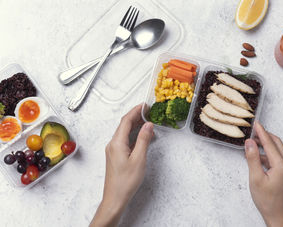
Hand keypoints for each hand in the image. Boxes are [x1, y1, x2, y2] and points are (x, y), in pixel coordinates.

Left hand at [91, 104, 153, 226]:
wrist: (115, 197)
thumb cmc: (126, 182)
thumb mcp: (139, 159)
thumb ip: (144, 140)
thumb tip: (148, 125)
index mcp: (117, 143)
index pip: (126, 121)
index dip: (135, 111)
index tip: (145, 105)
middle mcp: (113, 144)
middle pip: (124, 125)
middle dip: (136, 116)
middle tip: (148, 111)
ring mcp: (113, 150)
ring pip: (124, 132)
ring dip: (135, 125)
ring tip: (147, 121)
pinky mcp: (116, 155)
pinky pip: (125, 139)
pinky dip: (134, 135)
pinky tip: (142, 136)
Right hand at [245, 122, 282, 226]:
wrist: (277, 215)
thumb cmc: (267, 201)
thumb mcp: (255, 178)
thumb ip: (253, 158)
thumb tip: (249, 143)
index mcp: (281, 165)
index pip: (270, 143)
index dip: (261, 132)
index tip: (256, 124)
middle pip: (276, 143)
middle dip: (265, 136)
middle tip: (253, 132)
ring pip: (278, 150)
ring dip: (266, 145)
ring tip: (252, 145)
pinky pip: (278, 158)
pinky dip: (268, 154)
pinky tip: (257, 157)